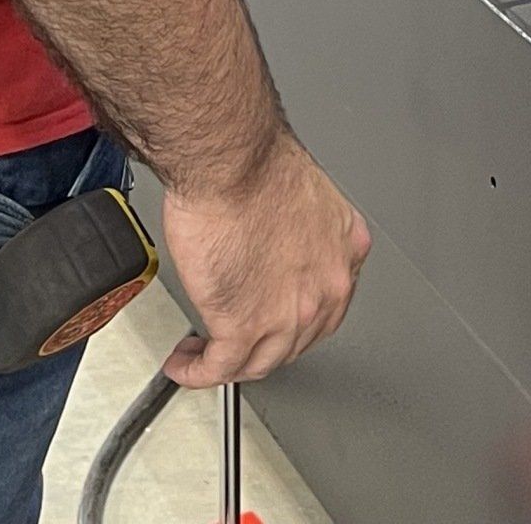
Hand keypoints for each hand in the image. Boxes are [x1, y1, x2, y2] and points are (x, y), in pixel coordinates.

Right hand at [160, 134, 370, 386]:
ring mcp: (290, 312)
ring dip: (230, 362)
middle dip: (264, 343)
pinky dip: (199, 371)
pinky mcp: (244, 325)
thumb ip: (299, 229)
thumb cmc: (257, 161)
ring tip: (204, 353)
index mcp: (345, 247)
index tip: (271, 314)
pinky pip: (220, 366)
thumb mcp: (304, 194)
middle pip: (296, 339)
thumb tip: (275, 242)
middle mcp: (327, 285)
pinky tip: (186, 362)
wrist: (231, 160)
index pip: (325, 302)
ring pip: (260, 360)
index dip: (294, 314)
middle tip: (236, 337)